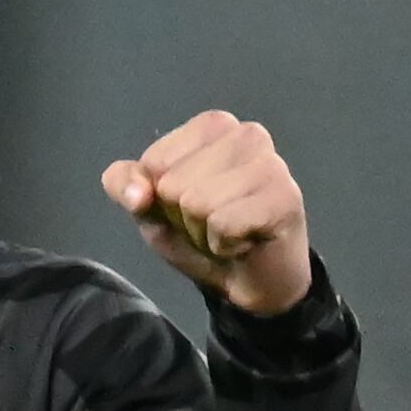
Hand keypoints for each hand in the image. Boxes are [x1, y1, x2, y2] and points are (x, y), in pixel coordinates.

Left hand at [100, 110, 312, 315]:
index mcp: (213, 126)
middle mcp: (246, 134)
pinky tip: (246, 242)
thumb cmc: (202, 234)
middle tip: (214, 225)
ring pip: (196, 203)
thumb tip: (138, 194)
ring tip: (229, 233)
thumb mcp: (148, 207)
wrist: (249, 283)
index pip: (154, 162)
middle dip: (184, 218)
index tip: (190, 209)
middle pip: (173, 184)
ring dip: (204, 233)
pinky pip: (223, 224)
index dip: (161, 197)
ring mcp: (271, 164)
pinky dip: (224, 245)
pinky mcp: (286, 198)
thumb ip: (123, 185)